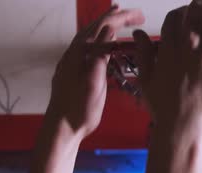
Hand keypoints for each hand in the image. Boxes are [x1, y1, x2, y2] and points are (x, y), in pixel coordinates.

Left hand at [47, 6, 144, 138]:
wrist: (63, 127)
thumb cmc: (79, 108)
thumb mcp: (93, 82)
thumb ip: (100, 55)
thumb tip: (109, 29)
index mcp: (80, 53)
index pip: (102, 27)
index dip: (121, 18)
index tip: (139, 15)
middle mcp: (76, 53)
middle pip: (97, 28)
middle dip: (117, 18)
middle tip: (137, 15)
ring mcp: (75, 62)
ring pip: (93, 36)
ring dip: (108, 26)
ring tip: (121, 19)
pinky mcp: (78, 71)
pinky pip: (92, 48)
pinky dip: (103, 40)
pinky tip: (108, 42)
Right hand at [133, 0, 201, 147]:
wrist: (183, 127)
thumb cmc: (165, 110)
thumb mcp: (145, 80)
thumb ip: (143, 53)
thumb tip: (138, 33)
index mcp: (168, 47)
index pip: (175, 18)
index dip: (183, 12)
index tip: (188, 11)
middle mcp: (188, 44)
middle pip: (196, 12)